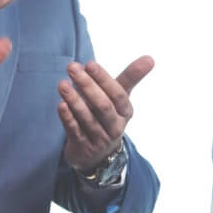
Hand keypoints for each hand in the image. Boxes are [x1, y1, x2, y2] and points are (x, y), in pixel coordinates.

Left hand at [58, 56, 154, 172]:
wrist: (98, 154)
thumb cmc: (107, 116)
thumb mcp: (120, 98)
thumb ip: (131, 77)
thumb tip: (150, 58)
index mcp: (125, 112)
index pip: (118, 94)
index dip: (104, 79)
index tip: (89, 64)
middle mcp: (115, 126)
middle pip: (103, 106)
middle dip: (87, 86)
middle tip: (72, 68)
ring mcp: (99, 139)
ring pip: (88, 119)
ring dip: (75, 100)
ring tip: (62, 85)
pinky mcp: (83, 147)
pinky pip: (75, 132)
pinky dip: (68, 118)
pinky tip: (61, 105)